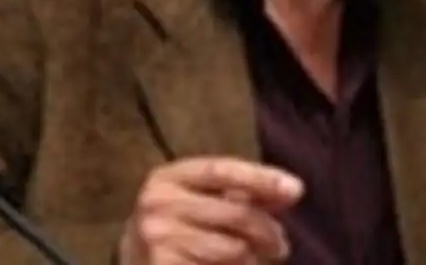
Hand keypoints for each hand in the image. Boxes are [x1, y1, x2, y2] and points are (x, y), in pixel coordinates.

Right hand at [118, 157, 303, 263]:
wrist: (129, 263)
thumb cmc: (175, 225)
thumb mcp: (199, 199)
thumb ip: (241, 192)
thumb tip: (291, 191)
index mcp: (169, 176)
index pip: (222, 170)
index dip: (261, 178)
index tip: (296, 189)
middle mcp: (159, 202)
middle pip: (234, 212)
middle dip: (268, 231)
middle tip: (281, 246)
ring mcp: (158, 239)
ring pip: (233, 249)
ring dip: (254, 259)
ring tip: (255, 261)